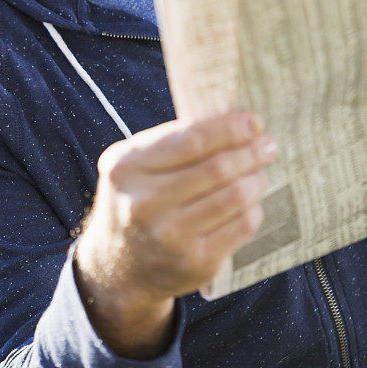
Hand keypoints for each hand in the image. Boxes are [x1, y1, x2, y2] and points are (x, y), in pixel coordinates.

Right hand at [74, 110, 277, 357]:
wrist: (119, 268)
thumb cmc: (136, 201)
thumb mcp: (134, 166)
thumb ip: (171, 142)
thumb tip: (233, 122)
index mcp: (127, 168)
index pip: (191, 139)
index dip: (229, 128)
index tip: (254, 120)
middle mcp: (145, 202)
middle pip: (217, 168)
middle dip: (251, 151)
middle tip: (269, 145)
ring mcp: (170, 236)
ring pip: (234, 196)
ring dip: (256, 178)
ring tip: (261, 172)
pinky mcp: (195, 262)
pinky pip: (241, 226)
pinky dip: (253, 209)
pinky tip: (252, 202)